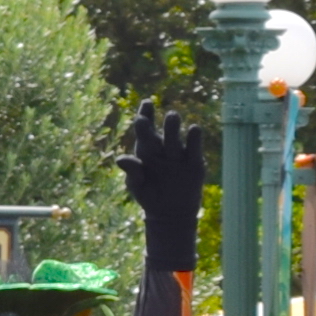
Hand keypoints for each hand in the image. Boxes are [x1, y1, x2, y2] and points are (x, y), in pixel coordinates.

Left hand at [118, 104, 207, 253]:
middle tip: (145, 118)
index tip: (145, 104)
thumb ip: (132, 171)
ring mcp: (178, 155)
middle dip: (152, 124)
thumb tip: (120, 159)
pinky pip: (194, 149)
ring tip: (172, 116)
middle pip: (157, 134)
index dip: (145, 115)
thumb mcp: (137, 185)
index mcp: (146, 151)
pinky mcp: (194, 164)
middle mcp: (162, 149)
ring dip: (172, 128)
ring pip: (175, 138)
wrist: (170, 212)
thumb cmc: (149, 194)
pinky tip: (194, 129)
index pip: (144, 130)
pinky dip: (195, 139)